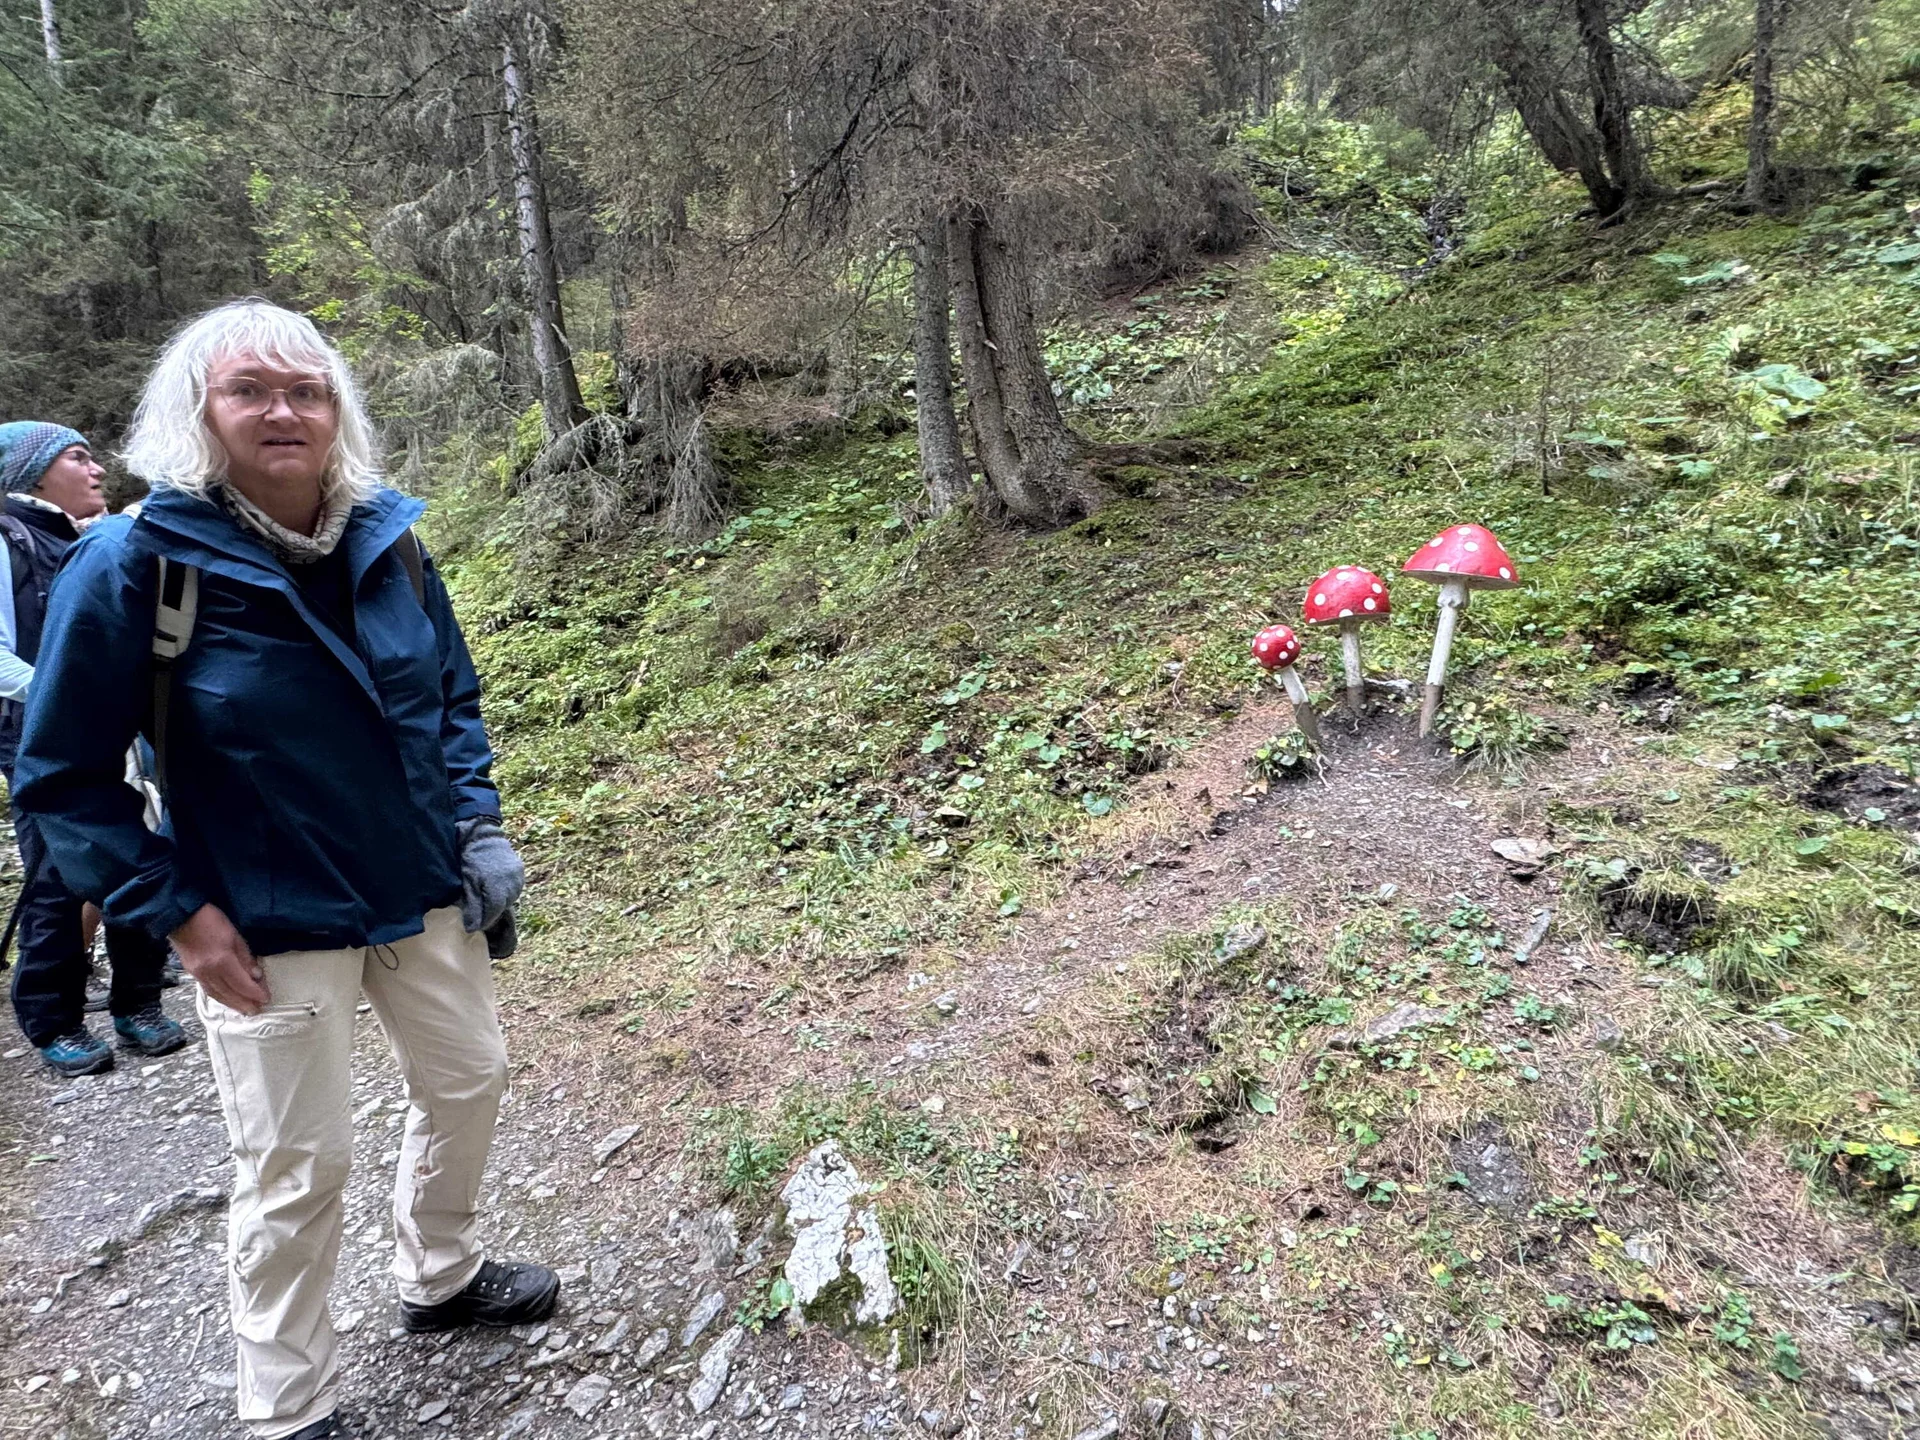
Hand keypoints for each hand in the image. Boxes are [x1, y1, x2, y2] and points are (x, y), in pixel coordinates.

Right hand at [170, 903, 268, 1013]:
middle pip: (229, 993)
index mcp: (222, 961)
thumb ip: (245, 958)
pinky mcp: (192, 973)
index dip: (254, 993)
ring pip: (217, 995)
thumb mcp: (235, 936)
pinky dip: (220, 997)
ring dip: (232, 1004)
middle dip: (244, 1004)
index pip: (241, 984)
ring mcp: (198, 974)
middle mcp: (209, 972)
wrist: (182, 917)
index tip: (266, 999)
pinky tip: (228, 1000)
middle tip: (257, 1011)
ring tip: (245, 1010)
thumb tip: (256, 976)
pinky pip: (209, 990)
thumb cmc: (213, 921)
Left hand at [456, 817, 524, 933]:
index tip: (472, 926)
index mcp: (497, 885)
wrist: (480, 835)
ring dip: (499, 903)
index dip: (483, 920)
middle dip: (491, 912)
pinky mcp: (519, 870)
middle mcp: (512, 882)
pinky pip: (514, 887)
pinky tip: (495, 890)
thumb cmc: (469, 859)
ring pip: (510, 898)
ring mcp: (518, 876)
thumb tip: (472, 928)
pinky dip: (505, 892)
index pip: (494, 911)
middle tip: (477, 914)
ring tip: (486, 901)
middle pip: (503, 906)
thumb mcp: (466, 884)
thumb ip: (472, 906)